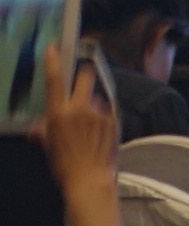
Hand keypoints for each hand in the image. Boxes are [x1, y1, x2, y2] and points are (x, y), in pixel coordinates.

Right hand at [42, 54, 122, 225]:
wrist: (89, 179)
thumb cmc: (64, 165)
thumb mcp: (48, 147)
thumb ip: (44, 131)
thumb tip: (38, 126)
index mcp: (60, 114)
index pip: (55, 81)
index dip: (54, 61)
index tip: (54, 46)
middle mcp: (81, 107)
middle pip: (85, 76)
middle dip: (82, 75)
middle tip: (79, 85)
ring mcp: (100, 111)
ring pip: (95, 96)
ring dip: (91, 104)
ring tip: (87, 126)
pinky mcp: (114, 118)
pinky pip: (105, 110)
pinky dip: (100, 117)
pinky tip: (97, 134)